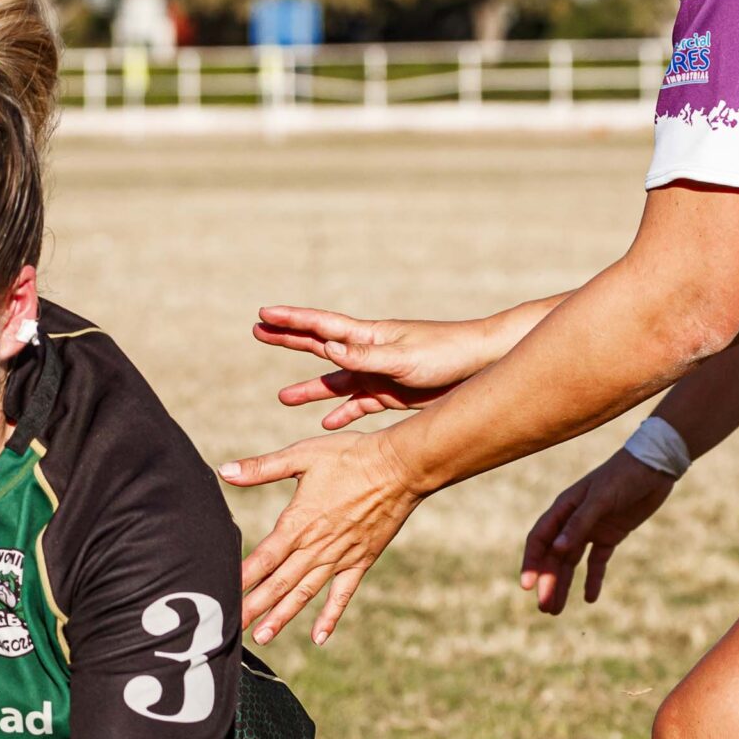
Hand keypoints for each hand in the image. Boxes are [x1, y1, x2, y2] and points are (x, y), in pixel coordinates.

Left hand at [223, 428, 423, 645]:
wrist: (400, 467)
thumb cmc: (350, 455)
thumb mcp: (302, 455)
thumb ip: (262, 467)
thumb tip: (223, 470)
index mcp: (299, 522)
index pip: (264, 557)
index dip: (243, 577)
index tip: (223, 594)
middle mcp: (317, 546)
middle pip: (279, 583)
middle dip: (254, 606)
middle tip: (230, 626)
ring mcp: (340, 557)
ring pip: (305, 593)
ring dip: (282, 615)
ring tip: (262, 636)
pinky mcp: (361, 561)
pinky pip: (342, 594)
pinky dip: (330, 616)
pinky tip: (319, 637)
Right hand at [253, 306, 500, 429]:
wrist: (480, 364)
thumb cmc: (445, 354)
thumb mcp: (403, 358)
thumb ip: (365, 357)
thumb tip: (327, 347)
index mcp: (367, 337)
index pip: (321, 325)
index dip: (291, 320)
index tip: (263, 314)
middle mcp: (367, 352)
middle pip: (319, 346)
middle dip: (289, 341)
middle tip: (258, 332)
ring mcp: (377, 373)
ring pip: (335, 382)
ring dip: (310, 389)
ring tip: (283, 397)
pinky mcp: (390, 393)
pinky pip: (359, 405)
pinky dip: (343, 414)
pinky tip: (327, 425)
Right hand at [519, 450, 675, 615]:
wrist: (655, 466)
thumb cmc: (623, 476)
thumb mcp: (601, 498)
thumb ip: (579, 523)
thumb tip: (557, 550)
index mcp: (563, 509)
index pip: (539, 540)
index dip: (532, 563)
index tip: (528, 586)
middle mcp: (573, 521)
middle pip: (554, 557)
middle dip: (548, 582)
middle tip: (545, 609)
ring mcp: (591, 529)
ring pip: (571, 562)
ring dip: (563, 584)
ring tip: (556, 610)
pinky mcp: (611, 535)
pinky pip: (597, 561)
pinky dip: (593, 578)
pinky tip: (590, 598)